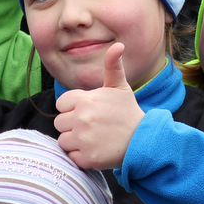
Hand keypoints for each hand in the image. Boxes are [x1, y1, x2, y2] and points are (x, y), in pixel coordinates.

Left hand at [54, 43, 143, 169]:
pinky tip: (95, 150)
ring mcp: (84, 139)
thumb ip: (113, 66)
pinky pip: (72, 157)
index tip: (87, 112)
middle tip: (91, 126)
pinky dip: (81, 156)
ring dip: (74, 142)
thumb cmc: (128, 112)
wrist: (143, 140)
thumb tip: (117, 45)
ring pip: (63, 141)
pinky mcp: (88, 158)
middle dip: (72, 125)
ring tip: (92, 138)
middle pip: (59, 123)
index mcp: (85, 100)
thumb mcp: (120, 87)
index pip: (61, 104)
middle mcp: (82, 119)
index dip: (72, 108)